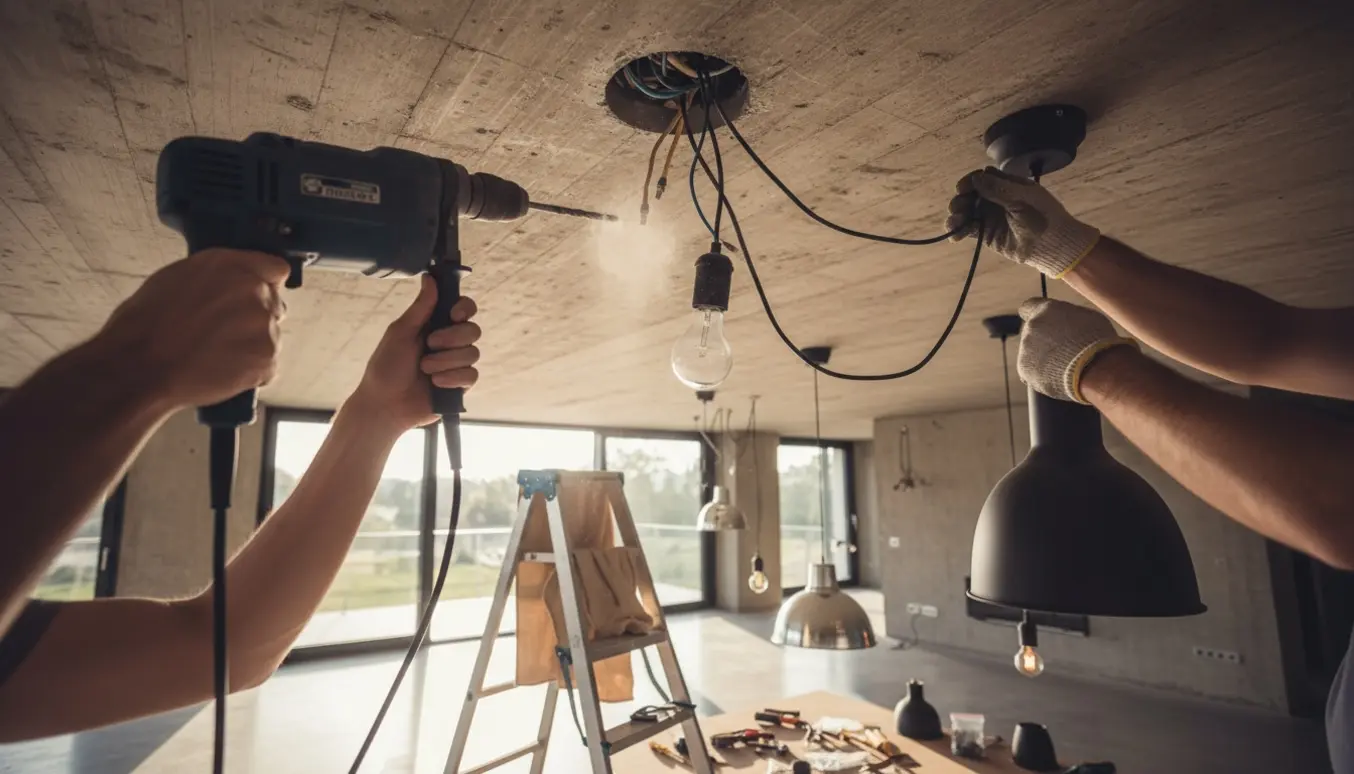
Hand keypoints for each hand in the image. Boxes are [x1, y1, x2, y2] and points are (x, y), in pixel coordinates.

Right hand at [96, 249, 288, 408]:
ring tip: (214, 354)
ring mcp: (263, 326)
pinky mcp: (265, 359)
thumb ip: (217, 276)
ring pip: (269, 337)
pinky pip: (266, 366)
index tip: (256, 296)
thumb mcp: (176, 278)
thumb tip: (232, 283)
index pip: (275, 268)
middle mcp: (253, 291)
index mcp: (230, 266)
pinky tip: (220, 370)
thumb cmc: (145, 326)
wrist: (139, 365)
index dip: (265, 283)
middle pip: (272, 305)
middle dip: (252, 319)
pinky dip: (249, 372)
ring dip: (250, 346)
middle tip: (222, 333)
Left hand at [348, 275, 479, 431]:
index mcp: (434, 326)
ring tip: (425, 369)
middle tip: (430, 344)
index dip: (464, 308)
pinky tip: (436, 383)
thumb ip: (420, 307)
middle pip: (473, 330)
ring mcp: (455, 364)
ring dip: (447, 360)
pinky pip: (471, 375)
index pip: (464, 309)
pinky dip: (453, 378)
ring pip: (473, 353)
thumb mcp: (400, 333)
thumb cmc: (386, 368)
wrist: (385, 405)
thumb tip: (430, 278)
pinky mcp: (459, 385)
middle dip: (452, 338)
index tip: (453, 314)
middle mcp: (449, 343)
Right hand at [946, 167, 1100, 277]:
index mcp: (1008, 185)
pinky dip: (959, 231)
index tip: (963, 188)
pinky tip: (954, 235)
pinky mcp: (986, 234)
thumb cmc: (1042, 216)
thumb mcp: (1022, 198)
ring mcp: (991, 217)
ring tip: (954, 222)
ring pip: (967, 212)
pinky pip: (969, 229)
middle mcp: (997, 199)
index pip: (983, 178)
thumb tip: (975, 178)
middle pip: (971, 194)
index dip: (971, 181)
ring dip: (957, 215)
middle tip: (957, 207)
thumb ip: (998, 188)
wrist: (1052, 245)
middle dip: (961, 199)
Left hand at [1018, 298, 1137, 403]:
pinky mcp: (1024, 369)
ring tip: (1066, 367)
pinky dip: (1042, 376)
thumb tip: (1065, 322)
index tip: (1042, 323)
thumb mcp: (1087, 318)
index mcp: (1045, 310)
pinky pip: (1031, 372)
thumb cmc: (1097, 341)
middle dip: (1044, 341)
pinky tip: (1058, 378)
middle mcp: (1031, 327)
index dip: (1035, 315)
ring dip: (1044, 359)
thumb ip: (1068, 318)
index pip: (1028, 307)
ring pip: (1031, 353)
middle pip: (1032, 332)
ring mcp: (1025, 348)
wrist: (1093, 368)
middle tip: (1063, 351)